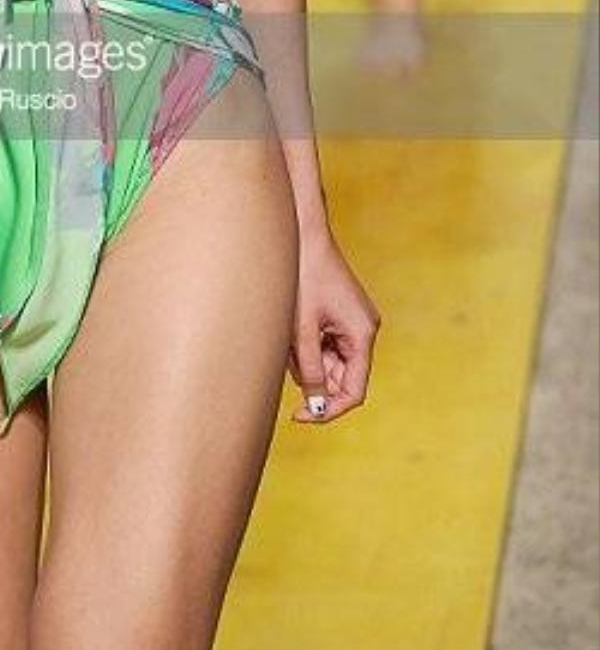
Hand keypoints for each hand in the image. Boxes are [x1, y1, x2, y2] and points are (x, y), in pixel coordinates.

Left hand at [286, 226, 379, 422]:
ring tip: (287, 331)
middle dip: (311, 375)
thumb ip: (311, 370)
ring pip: (328, 361)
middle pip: (340, 377)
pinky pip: (324, 344)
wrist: (302, 233)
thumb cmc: (302, 276)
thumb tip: (315, 407)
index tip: (299, 415)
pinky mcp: (341, 314)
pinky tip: (292, 323)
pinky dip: (306, 343)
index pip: (353, 391)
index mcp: (362, 334)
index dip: (328, 409)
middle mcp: (364, 330)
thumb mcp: (302, 329)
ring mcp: (353, 321)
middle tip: (285, 356)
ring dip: (305, 358)